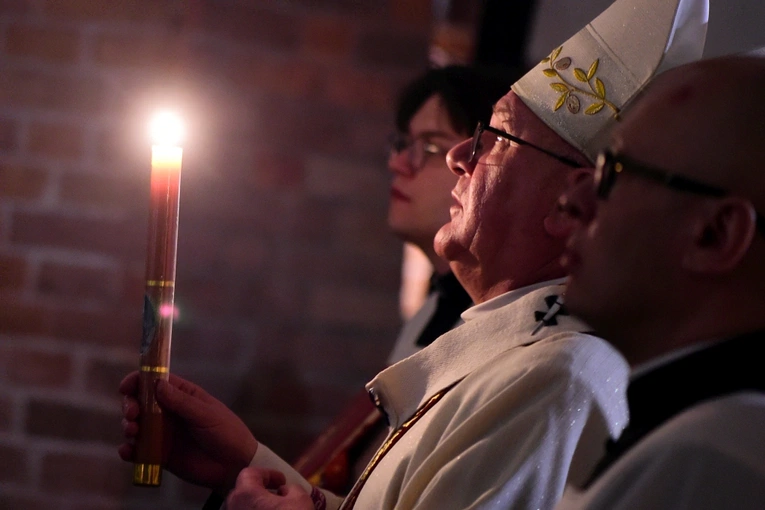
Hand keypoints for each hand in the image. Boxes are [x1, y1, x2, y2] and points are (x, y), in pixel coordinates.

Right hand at [119, 371, 257, 492]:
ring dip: (128, 426)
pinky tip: (128, 452)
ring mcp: (163, 433)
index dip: (138, 381)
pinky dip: (129, 450)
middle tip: (133, 415)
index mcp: (182, 395)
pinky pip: (138, 450)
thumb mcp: (206, 414)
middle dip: (130, 405)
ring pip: (136, 425)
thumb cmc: (226, 432)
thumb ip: (182, 402)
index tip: (126, 388)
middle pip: (140, 402)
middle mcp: (169, 412)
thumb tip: (157, 384)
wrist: (234, 465)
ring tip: (134, 432)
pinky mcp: (160, 454)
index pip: (155, 381)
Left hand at [227, 468, 313, 509]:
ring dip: (255, 504)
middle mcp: (233, 507)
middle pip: (242, 491)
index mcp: (246, 494)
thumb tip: (286, 490)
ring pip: (240, 507)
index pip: (250, 473)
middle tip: (276, 493)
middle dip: (259, 490)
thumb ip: (292, 488)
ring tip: (273, 507)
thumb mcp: (301, 499)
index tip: (281, 480)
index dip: (268, 474)